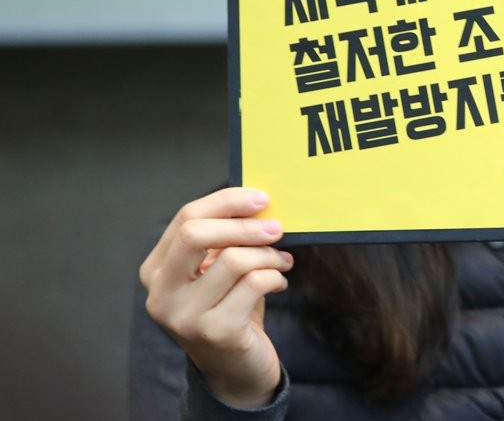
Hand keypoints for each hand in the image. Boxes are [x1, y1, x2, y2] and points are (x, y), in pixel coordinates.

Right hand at [139, 188, 292, 407]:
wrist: (235, 368)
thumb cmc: (230, 307)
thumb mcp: (218, 270)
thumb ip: (224, 238)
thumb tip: (256, 201)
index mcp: (156, 270)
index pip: (186, 218)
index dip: (226, 201)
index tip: (261, 199)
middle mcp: (161, 294)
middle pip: (196, 234)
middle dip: (244, 225)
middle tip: (277, 228)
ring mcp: (184, 316)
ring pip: (233, 259)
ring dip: (268, 254)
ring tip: (282, 260)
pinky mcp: (214, 332)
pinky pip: (254, 284)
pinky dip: (274, 276)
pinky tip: (279, 282)